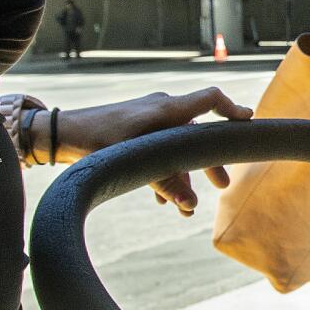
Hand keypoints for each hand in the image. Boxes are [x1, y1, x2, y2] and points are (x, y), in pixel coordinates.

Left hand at [75, 87, 251, 213]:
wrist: (60, 134)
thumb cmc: (95, 140)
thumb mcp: (132, 161)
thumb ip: (163, 182)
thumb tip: (191, 205)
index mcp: (165, 109)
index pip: (209, 100)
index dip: (232, 110)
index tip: (248, 124)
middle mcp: (161, 112)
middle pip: (197, 133)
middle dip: (209, 162)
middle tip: (222, 186)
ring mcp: (147, 123)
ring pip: (177, 149)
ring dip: (183, 178)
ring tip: (186, 209)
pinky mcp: (134, 135)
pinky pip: (159, 153)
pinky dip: (164, 175)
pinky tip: (163, 201)